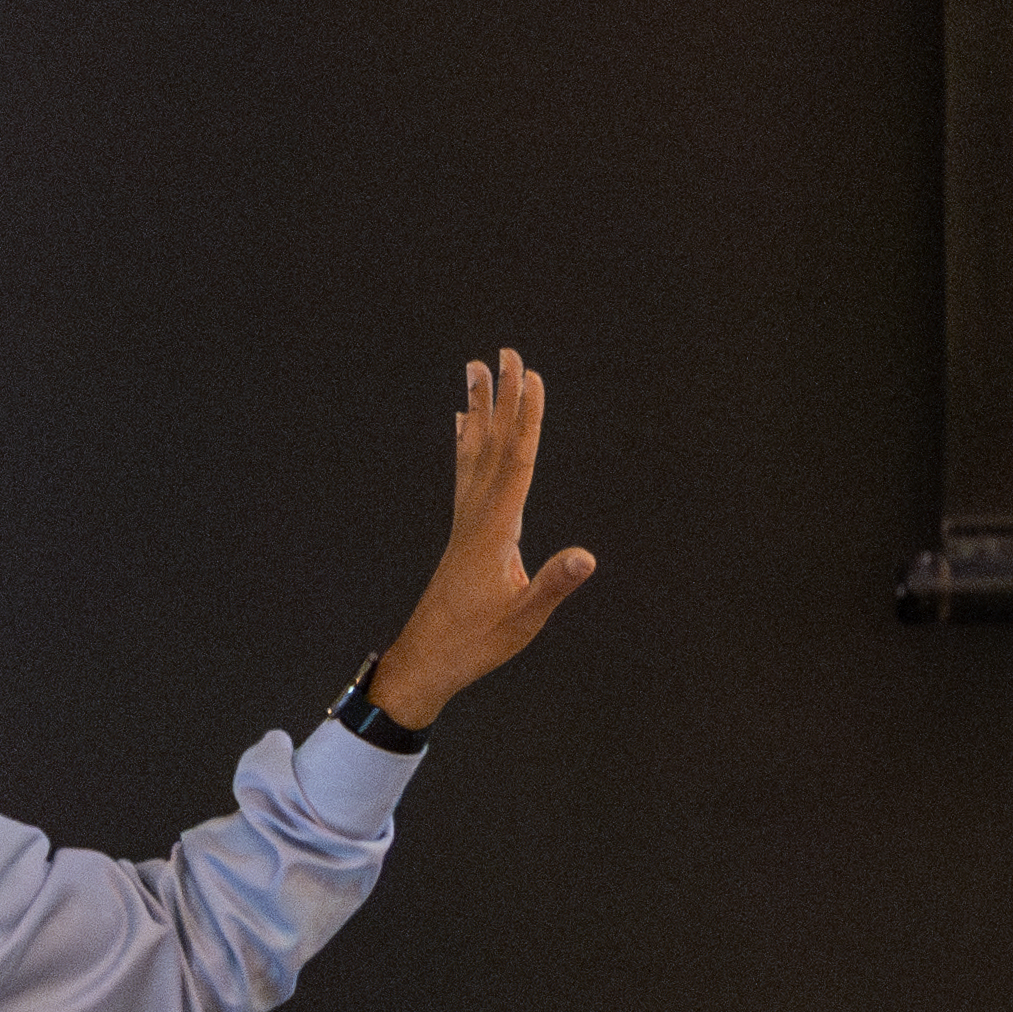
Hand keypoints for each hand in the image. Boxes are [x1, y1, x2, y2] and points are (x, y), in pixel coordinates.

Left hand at [362, 349, 596, 727]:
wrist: (426, 659)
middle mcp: (475, 515)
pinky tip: (462, 424)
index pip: (517, 462)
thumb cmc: (475, 643)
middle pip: (493, 443)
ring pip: (473, 452)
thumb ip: (553, 584)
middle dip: (502, 397)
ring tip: (475, 369)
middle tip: (504, 352)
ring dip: (479, 409)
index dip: (528, 418)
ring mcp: (465, 521)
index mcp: (494, 530)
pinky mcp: (461, 532)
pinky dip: (465, 443)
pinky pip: (464, 474)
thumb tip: (587, 557)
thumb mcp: (523, 619)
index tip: (532, 377)